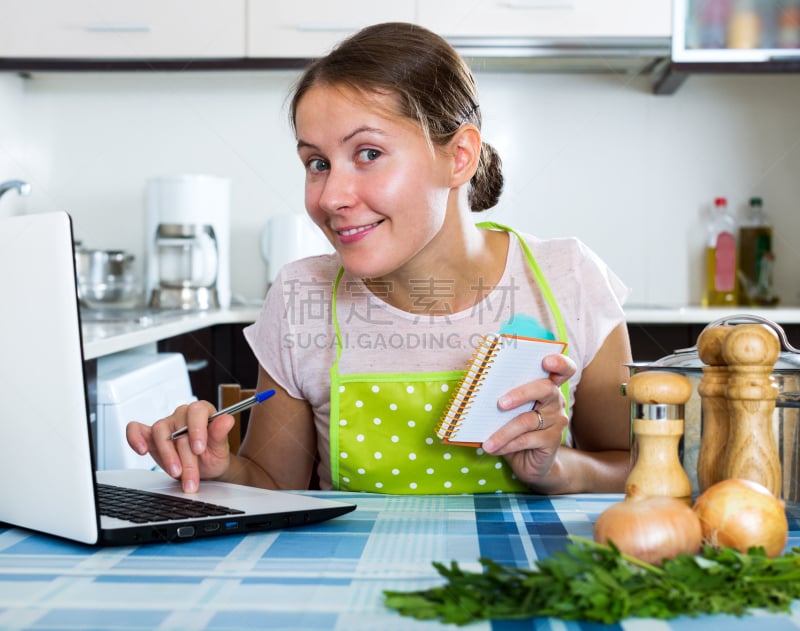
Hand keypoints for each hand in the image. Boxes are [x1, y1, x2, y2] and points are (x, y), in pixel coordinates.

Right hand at [125, 400, 235, 492]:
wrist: (206, 470)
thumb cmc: (213, 455)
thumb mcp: (220, 448)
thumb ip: (221, 433)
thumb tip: (227, 420)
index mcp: (202, 412)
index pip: (196, 411)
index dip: (196, 429)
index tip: (199, 449)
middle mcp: (182, 415)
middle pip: (178, 428)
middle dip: (185, 457)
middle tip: (191, 477)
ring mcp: (166, 425)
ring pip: (160, 432)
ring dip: (167, 456)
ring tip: (176, 473)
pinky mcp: (151, 437)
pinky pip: (136, 430)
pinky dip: (135, 438)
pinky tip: (142, 450)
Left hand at [481, 353, 575, 486]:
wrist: (529, 461)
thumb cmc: (514, 429)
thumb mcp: (507, 411)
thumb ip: (501, 397)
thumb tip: (476, 390)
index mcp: (546, 386)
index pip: (563, 369)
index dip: (559, 362)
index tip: (546, 360)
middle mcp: (556, 401)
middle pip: (545, 389)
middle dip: (521, 393)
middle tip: (499, 403)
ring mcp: (557, 421)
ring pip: (527, 420)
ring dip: (503, 431)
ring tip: (486, 441)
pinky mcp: (553, 440)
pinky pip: (526, 440)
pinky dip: (506, 444)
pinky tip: (493, 448)